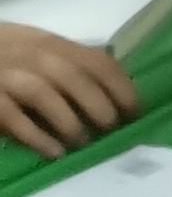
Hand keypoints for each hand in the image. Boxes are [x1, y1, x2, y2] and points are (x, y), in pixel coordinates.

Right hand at [0, 25, 136, 158]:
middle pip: (73, 78)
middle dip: (99, 107)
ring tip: (81, 142)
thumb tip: (119, 94)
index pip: (96, 61)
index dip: (121, 88)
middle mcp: (29, 55)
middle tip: (110, 131)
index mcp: (50, 43)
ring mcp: (6, 75)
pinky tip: (54, 153)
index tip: (134, 114)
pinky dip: (38, 138)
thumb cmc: (6, 60)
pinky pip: (14, 119)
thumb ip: (71, 65)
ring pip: (43, 94)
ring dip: (70, 123)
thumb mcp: (38, 51)